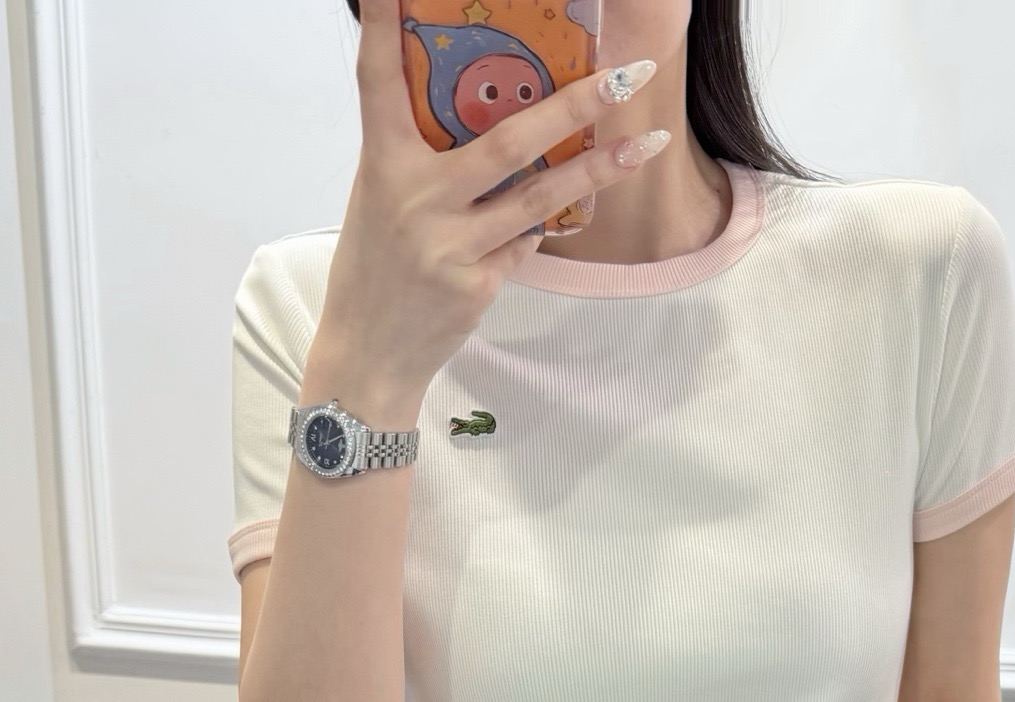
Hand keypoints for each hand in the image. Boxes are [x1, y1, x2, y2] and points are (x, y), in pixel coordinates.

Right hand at [317, 0, 666, 397]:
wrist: (367, 355)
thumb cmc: (376, 271)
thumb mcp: (382, 201)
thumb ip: (424, 161)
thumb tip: (487, 118)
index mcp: (383, 166)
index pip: (378, 83)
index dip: (385, 27)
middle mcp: (416, 199)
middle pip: (508, 142)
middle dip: (574, 105)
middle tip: (625, 76)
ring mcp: (449, 245)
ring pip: (539, 197)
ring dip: (598, 168)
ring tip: (647, 144)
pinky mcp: (476, 284)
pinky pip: (526, 243)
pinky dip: (537, 230)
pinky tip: (545, 223)